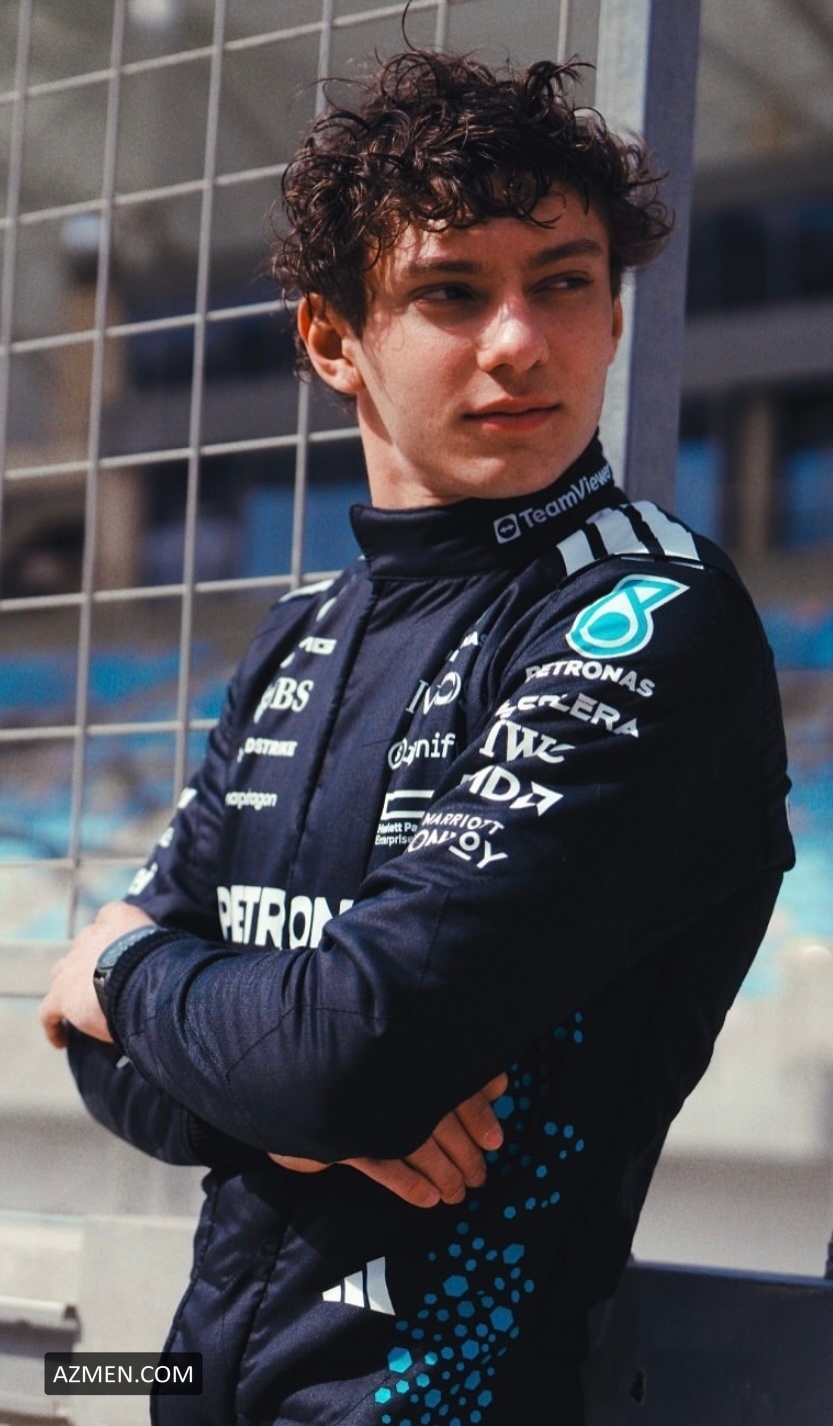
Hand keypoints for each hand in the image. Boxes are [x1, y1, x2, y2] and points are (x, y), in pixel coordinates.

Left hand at [39, 901, 156, 1048]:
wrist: (142, 977)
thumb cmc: (165, 962)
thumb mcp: (166, 946)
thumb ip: (160, 951)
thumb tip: (176, 970)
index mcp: (119, 918)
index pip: (109, 916)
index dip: (112, 934)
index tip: (120, 948)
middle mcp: (91, 936)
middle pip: (84, 945)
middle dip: (91, 961)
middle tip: (106, 985)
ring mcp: (72, 964)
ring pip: (62, 973)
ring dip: (70, 987)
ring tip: (79, 1007)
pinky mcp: (61, 994)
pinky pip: (49, 1012)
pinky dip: (54, 1026)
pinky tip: (61, 1041)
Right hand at [269, 1072, 507, 1207]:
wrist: (285, 1064)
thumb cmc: (349, 1057)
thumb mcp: (400, 1055)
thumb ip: (448, 1067)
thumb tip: (498, 1084)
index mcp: (409, 1055)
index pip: (454, 1088)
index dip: (478, 1117)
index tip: (496, 1142)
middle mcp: (392, 1079)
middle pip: (441, 1122)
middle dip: (465, 1155)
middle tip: (479, 1178)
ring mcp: (366, 1106)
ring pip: (418, 1146)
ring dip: (442, 1174)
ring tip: (456, 1194)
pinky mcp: (340, 1133)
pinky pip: (381, 1162)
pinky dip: (408, 1183)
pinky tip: (428, 1199)